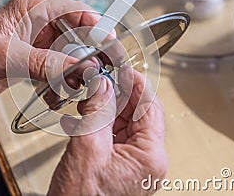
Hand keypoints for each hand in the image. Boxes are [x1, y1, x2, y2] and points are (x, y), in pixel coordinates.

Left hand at [0, 0, 98, 115]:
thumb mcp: (6, 56)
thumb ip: (43, 62)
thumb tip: (77, 68)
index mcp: (30, 10)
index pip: (72, 10)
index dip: (94, 23)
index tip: (108, 41)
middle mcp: (36, 25)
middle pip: (75, 34)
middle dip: (88, 53)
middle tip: (100, 70)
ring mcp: (36, 45)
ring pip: (68, 55)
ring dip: (75, 72)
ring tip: (78, 87)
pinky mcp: (33, 64)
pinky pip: (56, 71)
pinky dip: (60, 84)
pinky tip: (57, 96)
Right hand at [48, 67, 166, 195]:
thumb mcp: (87, 148)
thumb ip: (97, 111)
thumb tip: (102, 85)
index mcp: (149, 156)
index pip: (150, 107)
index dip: (135, 83)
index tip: (121, 68)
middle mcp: (147, 160)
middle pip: (138, 113)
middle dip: (118, 94)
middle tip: (101, 79)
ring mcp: (134, 164)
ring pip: (125, 123)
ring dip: (107, 107)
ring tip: (89, 96)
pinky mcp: (120, 166)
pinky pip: (115, 136)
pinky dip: (100, 123)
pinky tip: (84, 116)